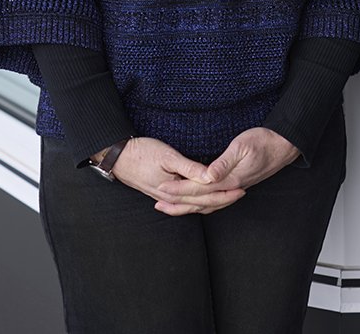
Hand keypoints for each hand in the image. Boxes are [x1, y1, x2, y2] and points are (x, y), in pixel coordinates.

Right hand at [109, 136, 245, 213]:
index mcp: (175, 190)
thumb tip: (210, 177)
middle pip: (201, 204)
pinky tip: (200, 200)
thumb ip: (190, 168)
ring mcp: (165, 198)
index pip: (206, 197)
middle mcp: (172, 198)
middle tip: (241, 192)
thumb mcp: (167, 156)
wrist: (118, 157)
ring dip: (210, 202)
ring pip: (193, 205)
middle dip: (222, 200)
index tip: (241, 188)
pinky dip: (196, 202)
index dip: (224, 193)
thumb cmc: (142, 153)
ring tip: (227, 197)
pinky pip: (184, 202)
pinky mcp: (161, 193)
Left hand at [153, 128, 297, 216]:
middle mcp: (230, 189)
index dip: (178, 190)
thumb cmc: (263, 142)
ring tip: (170, 207)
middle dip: (178, 203)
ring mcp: (234, 190)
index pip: (198, 189)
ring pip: (207, 205)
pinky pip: (215, 202)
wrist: (284, 146)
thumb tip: (208, 175)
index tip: (161, 189)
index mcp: (229, 180)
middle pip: (200, 201)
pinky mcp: (236, 186)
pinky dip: (202, 205)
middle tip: (158, 203)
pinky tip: (195, 202)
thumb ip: (224, 163)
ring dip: (188, 207)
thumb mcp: (242, 146)